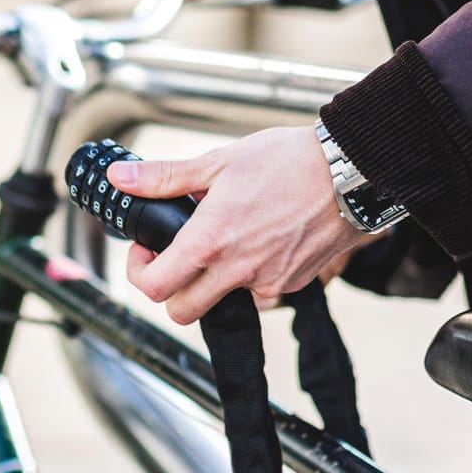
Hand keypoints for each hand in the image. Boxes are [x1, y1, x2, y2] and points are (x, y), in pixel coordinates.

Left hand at [112, 127, 369, 323]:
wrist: (350, 173)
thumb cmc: (289, 162)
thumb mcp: (219, 161)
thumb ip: (166, 178)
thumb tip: (121, 177)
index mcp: (211, 241)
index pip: (155, 287)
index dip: (140, 272)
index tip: (147, 250)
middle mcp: (237, 271)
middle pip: (182, 311)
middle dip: (171, 289)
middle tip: (177, 256)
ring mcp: (268, 283)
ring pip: (223, 301)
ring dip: (215, 280)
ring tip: (229, 237)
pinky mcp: (294, 284)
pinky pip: (260, 290)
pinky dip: (252, 272)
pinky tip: (262, 237)